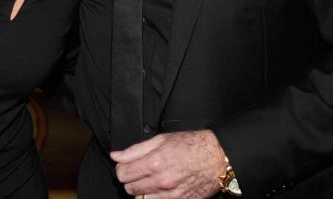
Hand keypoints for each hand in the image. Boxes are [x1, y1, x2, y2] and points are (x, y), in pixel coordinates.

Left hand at [110, 129, 225, 198]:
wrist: (216, 157)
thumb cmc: (191, 145)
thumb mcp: (161, 139)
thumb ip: (135, 150)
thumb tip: (116, 155)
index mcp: (154, 163)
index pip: (122, 174)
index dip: (121, 169)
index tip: (126, 166)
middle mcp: (161, 181)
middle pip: (130, 189)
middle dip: (131, 180)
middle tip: (138, 172)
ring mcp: (171, 195)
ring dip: (141, 191)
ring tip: (149, 181)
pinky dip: (154, 198)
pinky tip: (159, 189)